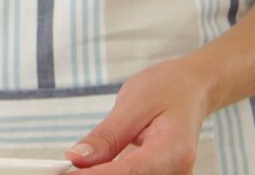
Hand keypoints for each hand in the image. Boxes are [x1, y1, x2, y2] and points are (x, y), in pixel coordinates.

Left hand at [65, 58, 211, 173]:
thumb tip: (76, 158)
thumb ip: (106, 135)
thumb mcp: (132, 103)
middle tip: (62, 168)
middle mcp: (177, 171)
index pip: (131, 171)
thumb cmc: (166, 90)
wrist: (192, 89)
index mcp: (174, 151)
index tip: (67, 173)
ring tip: (70, 168)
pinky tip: (89, 168)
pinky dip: (108, 173)